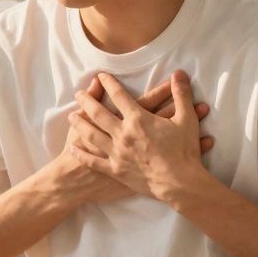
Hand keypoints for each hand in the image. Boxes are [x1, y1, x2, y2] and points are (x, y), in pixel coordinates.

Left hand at [67, 70, 211, 205]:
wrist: (179, 183)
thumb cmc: (184, 151)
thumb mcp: (187, 119)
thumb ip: (182, 94)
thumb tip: (180, 73)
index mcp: (138, 119)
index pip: (119, 96)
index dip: (109, 84)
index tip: (100, 76)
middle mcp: (123, 133)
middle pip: (99, 113)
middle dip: (87, 101)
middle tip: (78, 94)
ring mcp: (117, 152)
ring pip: (92, 135)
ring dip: (80, 124)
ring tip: (71, 116)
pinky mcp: (116, 170)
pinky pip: (94, 161)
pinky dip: (82, 154)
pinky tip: (73, 148)